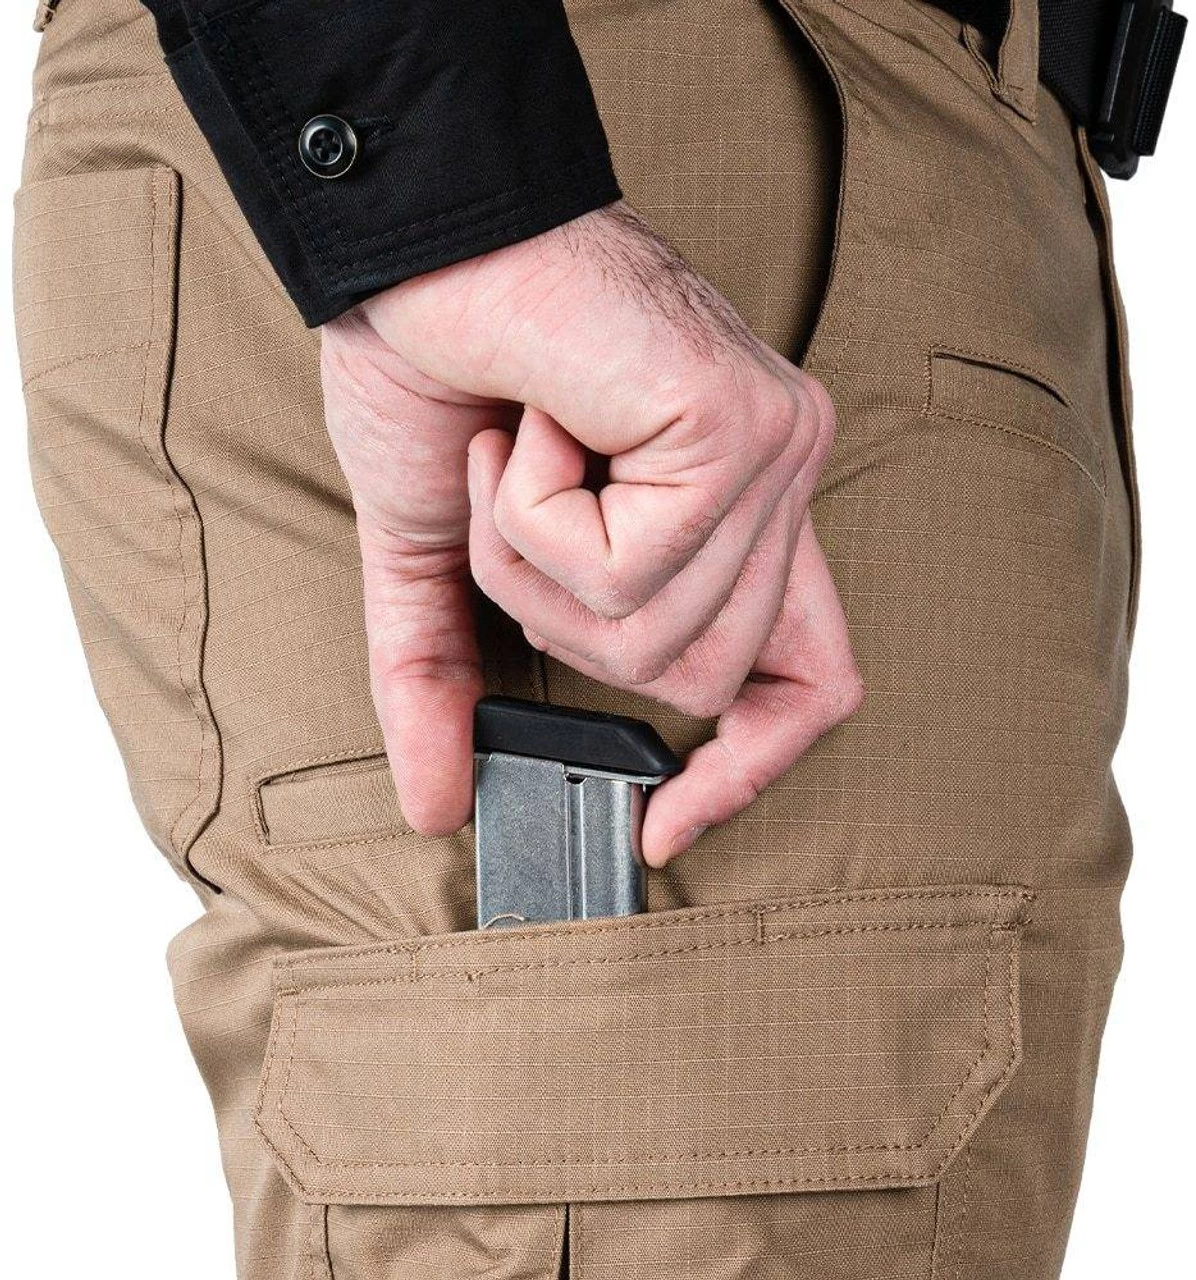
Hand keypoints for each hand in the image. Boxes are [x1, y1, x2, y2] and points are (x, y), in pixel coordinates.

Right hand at [321, 202, 861, 864]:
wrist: (417, 246)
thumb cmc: (438, 370)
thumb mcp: (438, 554)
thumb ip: (446, 677)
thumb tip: (435, 803)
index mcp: (732, 514)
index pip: (811, 683)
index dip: (748, 774)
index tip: (664, 826)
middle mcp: (778, 484)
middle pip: (700, 679)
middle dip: (562, 621)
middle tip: (515, 504)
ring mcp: (772, 457)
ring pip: (659, 641)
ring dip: (534, 562)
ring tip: (518, 452)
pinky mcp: (737, 429)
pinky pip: (627, 568)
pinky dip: (536, 514)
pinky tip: (534, 424)